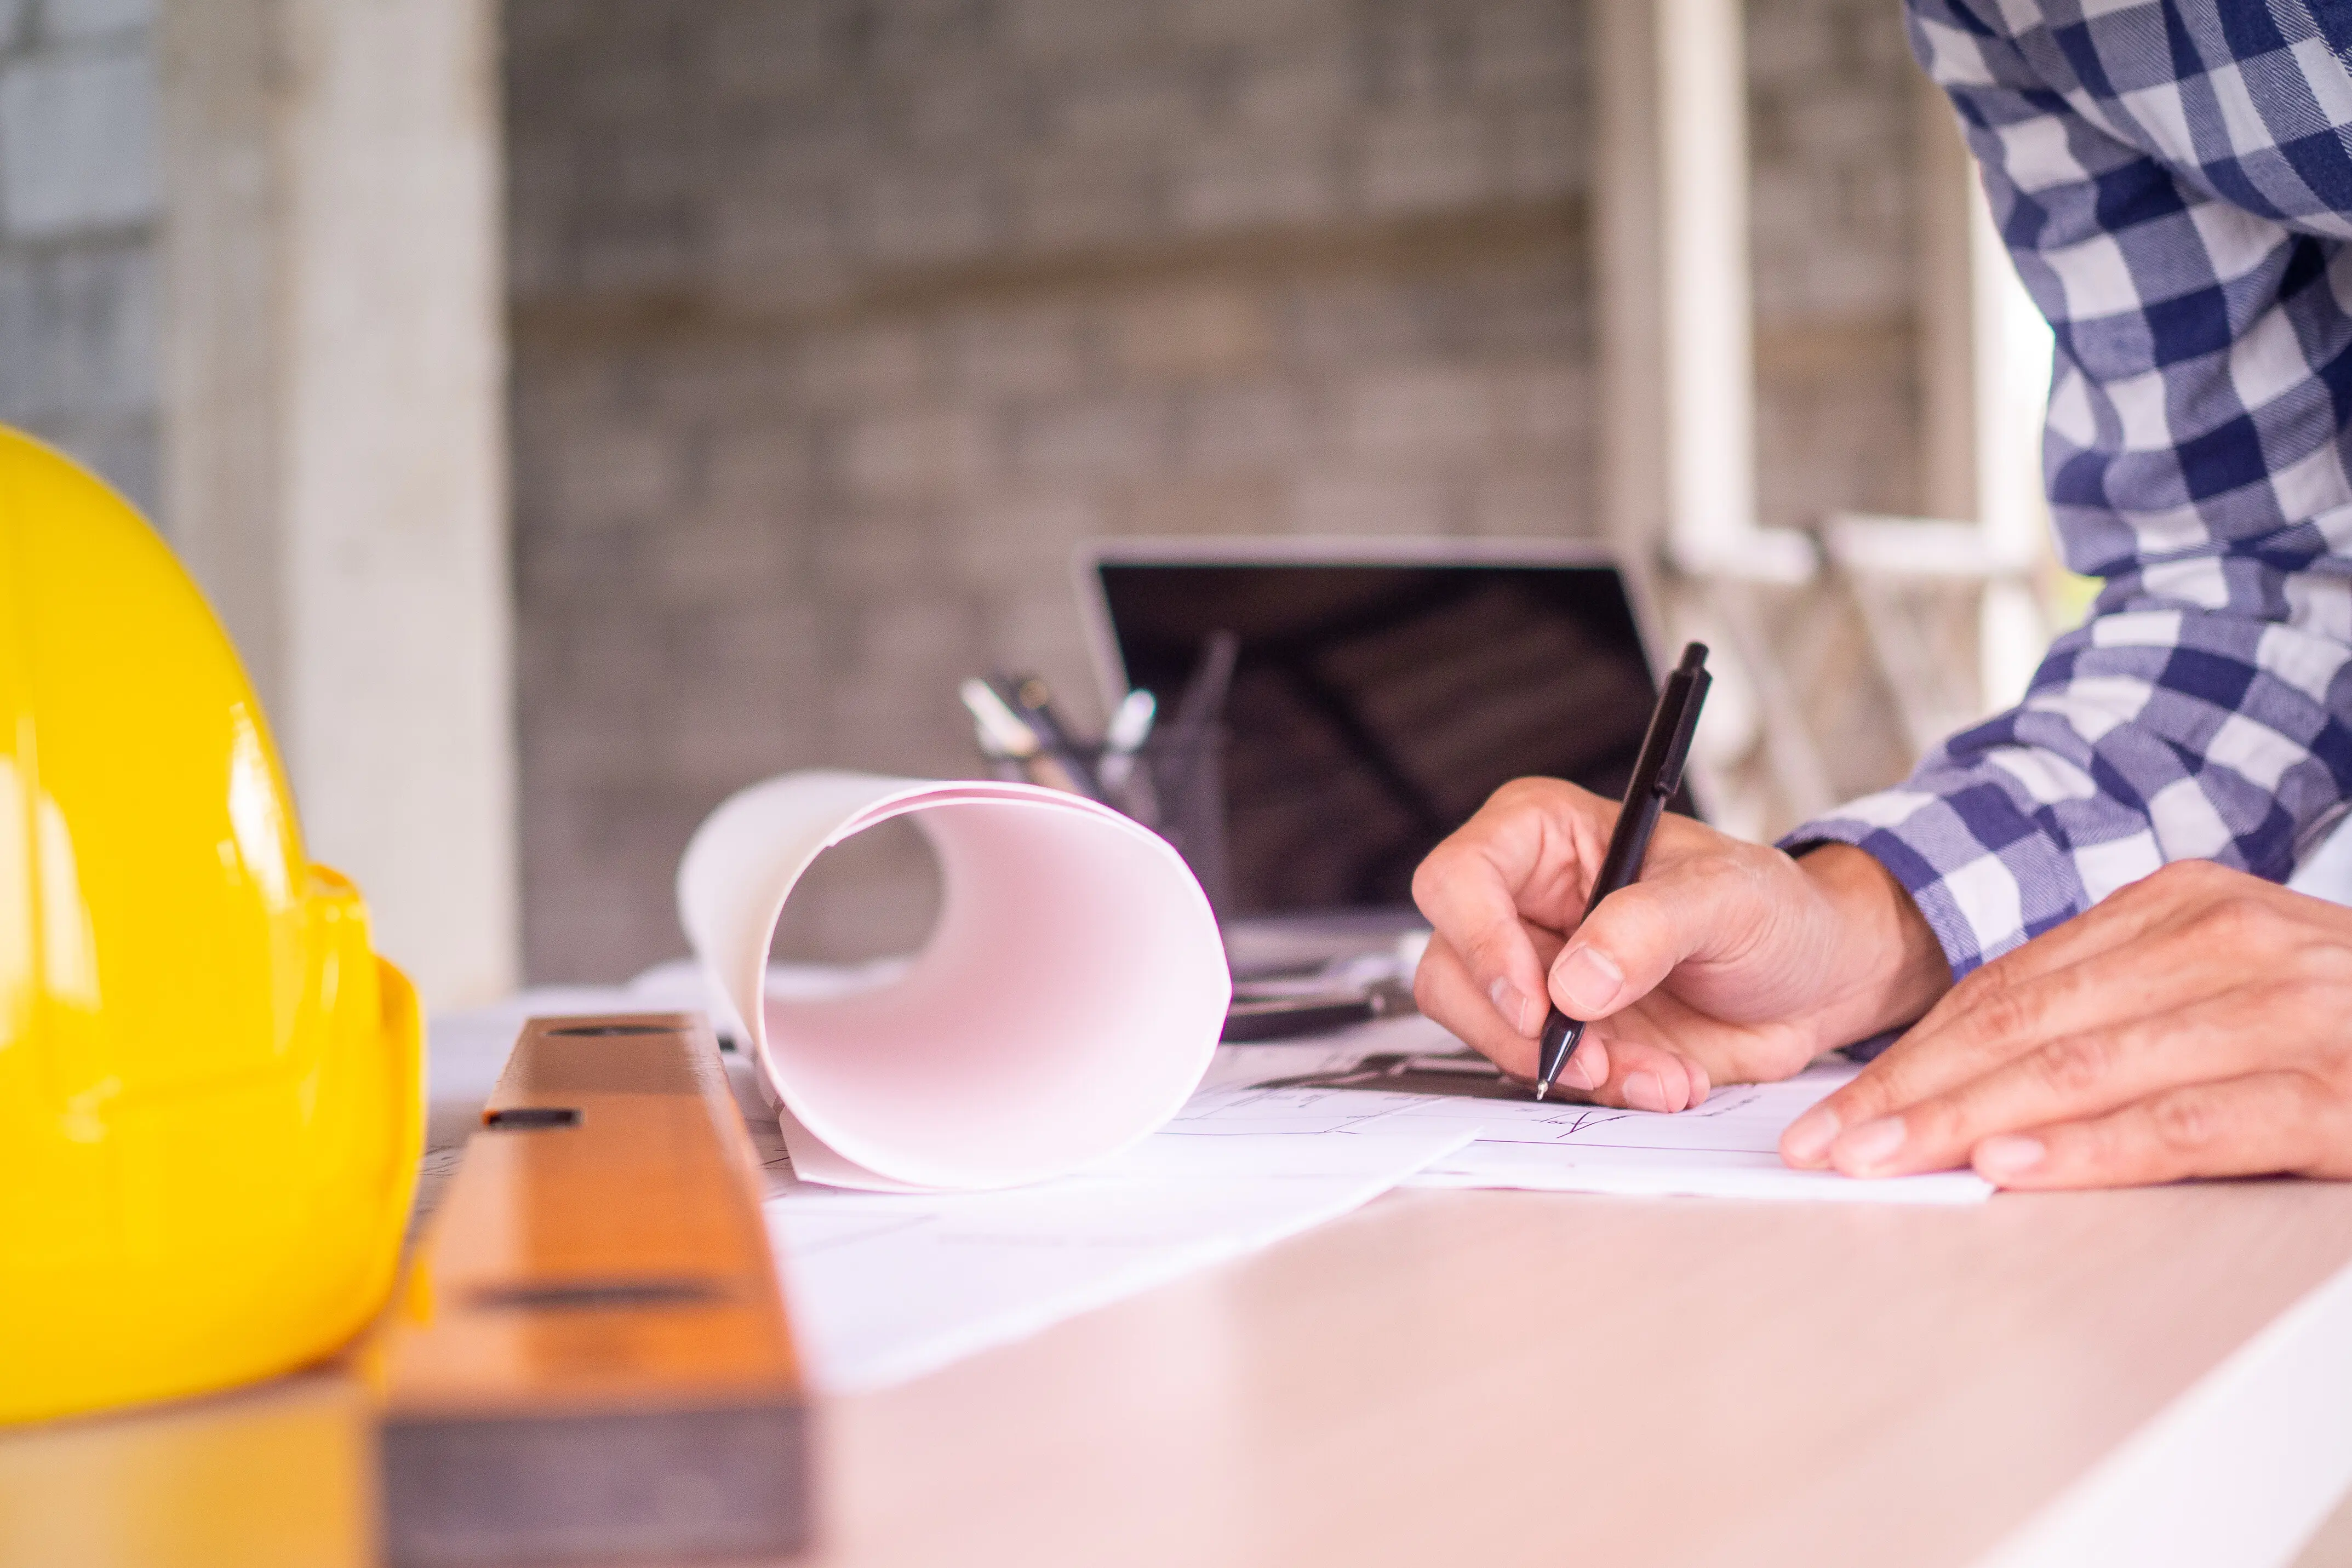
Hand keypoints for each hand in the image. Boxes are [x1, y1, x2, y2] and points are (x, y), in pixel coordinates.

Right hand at [1410, 778, 1948, 1109]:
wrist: (1820, 983)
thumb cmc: (1775, 910)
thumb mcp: (1728, 896)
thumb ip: (1649, 926)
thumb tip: (1574, 983)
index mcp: (1543, 838)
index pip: (1458, 879)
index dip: (1480, 942)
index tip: (1538, 1000)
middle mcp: (1524, 906)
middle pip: (1451, 969)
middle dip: (1517, 1030)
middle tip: (1588, 1059)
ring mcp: (1539, 977)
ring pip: (1487, 1033)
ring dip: (1569, 1071)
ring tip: (1656, 1073)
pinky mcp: (1565, 1038)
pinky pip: (1545, 1076)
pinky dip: (1605, 1092)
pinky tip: (1668, 1080)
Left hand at [1780, 859, 2351, 1186]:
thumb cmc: (2329, 1028)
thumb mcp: (2211, 989)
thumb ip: (2106, 1011)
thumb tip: (1963, 1078)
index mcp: (2183, 907)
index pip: (2008, 987)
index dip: (1909, 1055)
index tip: (1832, 1110)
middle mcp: (2229, 942)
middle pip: (2026, 1024)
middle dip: (1910, 1093)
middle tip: (1825, 1146)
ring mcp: (2285, 1012)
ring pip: (2085, 1067)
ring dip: (1966, 1120)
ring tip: (1884, 1161)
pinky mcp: (2333, 1093)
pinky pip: (2184, 1122)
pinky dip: (2090, 1148)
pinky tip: (2013, 1166)